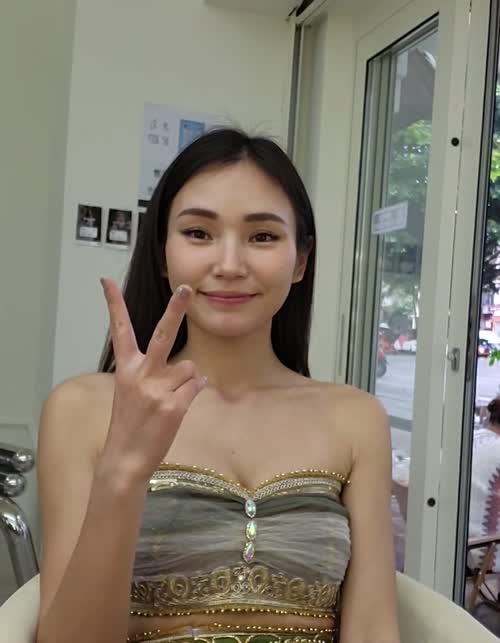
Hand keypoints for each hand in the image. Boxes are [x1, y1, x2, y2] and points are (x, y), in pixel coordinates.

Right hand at [99, 278, 205, 484]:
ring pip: (190, 367)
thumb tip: (193, 369)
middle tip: (187, 288)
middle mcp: (141, 375)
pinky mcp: (174, 406)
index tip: (106, 281)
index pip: (119, 330)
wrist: (126, 459)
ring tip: (171, 400)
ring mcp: (158, 390)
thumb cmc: (130, 425)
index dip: (113, 304)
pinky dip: (194, 392)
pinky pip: (197, 386)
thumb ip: (156, 374)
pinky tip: (180, 406)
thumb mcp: (131, 393)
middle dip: (176, 309)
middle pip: (162, 334)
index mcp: (126, 369)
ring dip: (187, 380)